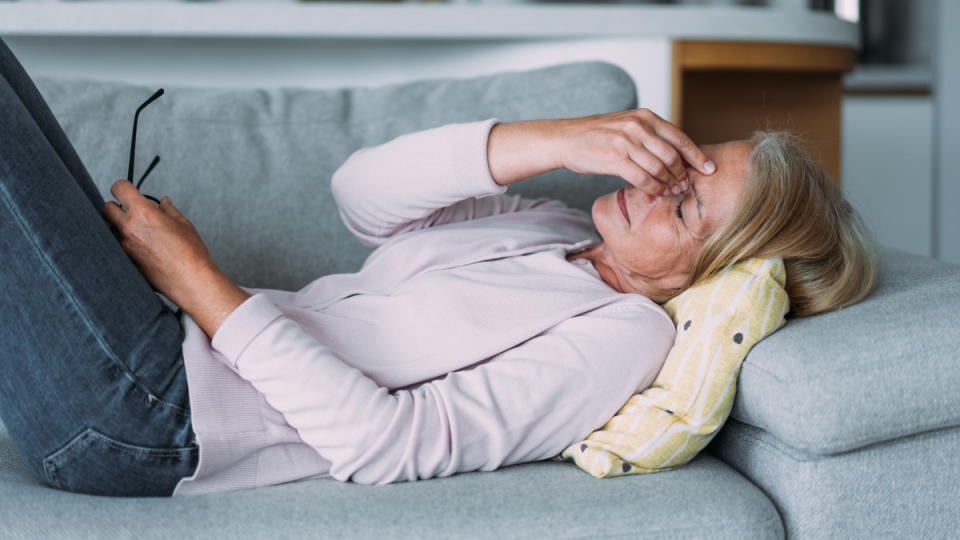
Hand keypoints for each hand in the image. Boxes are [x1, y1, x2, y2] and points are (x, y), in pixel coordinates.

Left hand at [102, 179, 214, 304]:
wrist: (190, 281)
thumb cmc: (191, 253)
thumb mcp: (183, 224)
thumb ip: (169, 210)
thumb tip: (163, 203)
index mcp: (143, 213)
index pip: (119, 188)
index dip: (124, 188)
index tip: (130, 192)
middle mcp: (129, 228)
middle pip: (106, 208)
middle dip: (117, 207)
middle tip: (133, 212)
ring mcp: (124, 246)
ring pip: (112, 229)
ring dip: (123, 227)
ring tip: (144, 234)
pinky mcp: (126, 260)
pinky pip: (120, 246)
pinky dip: (128, 243)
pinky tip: (146, 248)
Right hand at [553, 109, 715, 196]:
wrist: (565, 139)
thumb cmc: (596, 136)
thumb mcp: (626, 125)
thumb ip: (649, 135)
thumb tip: (676, 153)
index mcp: (644, 116)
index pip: (680, 137)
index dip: (697, 155)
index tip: (710, 169)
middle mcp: (638, 126)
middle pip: (672, 155)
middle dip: (683, 174)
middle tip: (686, 187)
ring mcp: (626, 141)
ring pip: (659, 168)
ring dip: (669, 183)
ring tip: (673, 192)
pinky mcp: (614, 158)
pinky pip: (642, 178)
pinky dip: (653, 188)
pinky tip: (656, 193)